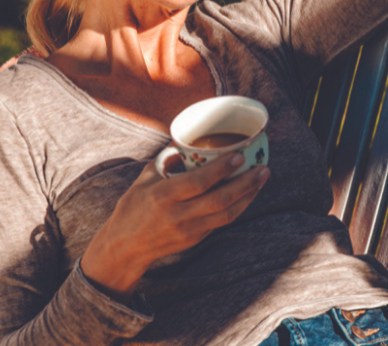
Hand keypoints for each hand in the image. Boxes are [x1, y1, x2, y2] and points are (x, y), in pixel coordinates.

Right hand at [80, 152, 269, 301]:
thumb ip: (166, 159)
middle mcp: (177, 214)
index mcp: (162, 195)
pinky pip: (222, 221)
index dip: (220, 170)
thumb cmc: (133, 207)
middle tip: (262, 168)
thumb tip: (186, 140)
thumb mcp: (144, 178)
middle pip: (219, 200)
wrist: (125, 247)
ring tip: (261, 178)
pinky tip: (248, 193)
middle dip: (245, 184)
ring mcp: (188, 230)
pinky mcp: (195, 239)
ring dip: (248, 196)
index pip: (197, 182)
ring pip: (226, 213)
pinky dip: (238, 207)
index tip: (239, 155)